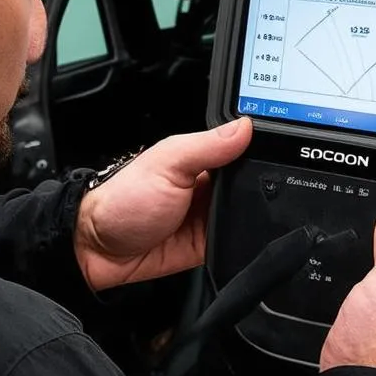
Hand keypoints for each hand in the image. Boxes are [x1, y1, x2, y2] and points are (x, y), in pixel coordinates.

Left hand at [73, 117, 251, 290]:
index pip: (243, 148)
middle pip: (252, 181)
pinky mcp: (210, 243)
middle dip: (261, 186)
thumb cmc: (122, 201)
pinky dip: (242, 239)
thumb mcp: (168, 163)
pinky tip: (240, 235)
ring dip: (252, 214)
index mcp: (201, 157)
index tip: (278, 152)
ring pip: (249, 212)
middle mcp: (209, 184)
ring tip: (243, 213)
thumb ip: (208, 145)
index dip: (260, 149)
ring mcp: (210, 215)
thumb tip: (245, 125)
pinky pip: (237, 241)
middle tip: (259, 188)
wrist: (97, 250)